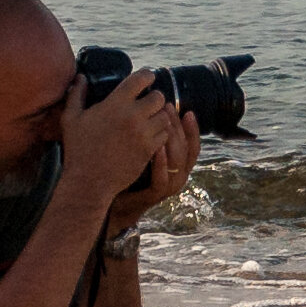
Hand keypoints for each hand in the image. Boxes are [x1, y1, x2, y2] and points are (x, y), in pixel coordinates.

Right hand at [59, 71, 174, 210]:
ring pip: (165, 117)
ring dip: (159, 116)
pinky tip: (152, 135)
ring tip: (152, 119)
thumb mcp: (70, 119)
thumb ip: (76, 95)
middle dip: (155, 98)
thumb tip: (81, 77)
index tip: (148, 78)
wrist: (89, 182)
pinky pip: (165, 135)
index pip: (141, 79)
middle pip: (158, 97)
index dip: (147, 75)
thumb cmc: (78, 149)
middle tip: (149, 103)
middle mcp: (132, 116)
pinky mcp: (149, 150)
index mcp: (115, 104)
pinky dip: (161, 133)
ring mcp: (143, 133)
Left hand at [106, 108, 201, 232]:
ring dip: (172, 141)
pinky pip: (162, 179)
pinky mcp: (153, 195)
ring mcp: (167, 187)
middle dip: (178, 127)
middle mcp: (177, 176)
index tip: (187, 111)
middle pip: (186, 149)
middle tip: (168, 108)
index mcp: (178, 165)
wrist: (112, 200)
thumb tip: (152, 106)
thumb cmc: (126, 171)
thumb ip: (151, 133)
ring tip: (163, 122)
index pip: (192, 145)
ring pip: (178, 164)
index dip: (193, 129)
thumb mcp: (142, 149)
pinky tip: (156, 148)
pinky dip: (161, 164)